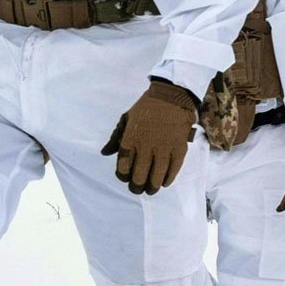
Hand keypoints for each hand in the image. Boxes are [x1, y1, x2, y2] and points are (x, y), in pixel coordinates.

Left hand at [99, 78, 198, 194]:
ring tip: (151, 189)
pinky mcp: (179, 148)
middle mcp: (146, 145)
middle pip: (139, 175)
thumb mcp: (126, 118)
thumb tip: (104, 153)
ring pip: (156, 176)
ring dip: (152, 186)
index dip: (123, 176)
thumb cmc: (146, 107)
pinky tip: (164, 182)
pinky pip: (173, 170)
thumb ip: (115, 138)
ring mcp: (164, 148)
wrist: (172, 95)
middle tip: (137, 189)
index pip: (123, 166)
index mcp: (131, 138)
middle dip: (136, 187)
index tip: (125, 178)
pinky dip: (168, 179)